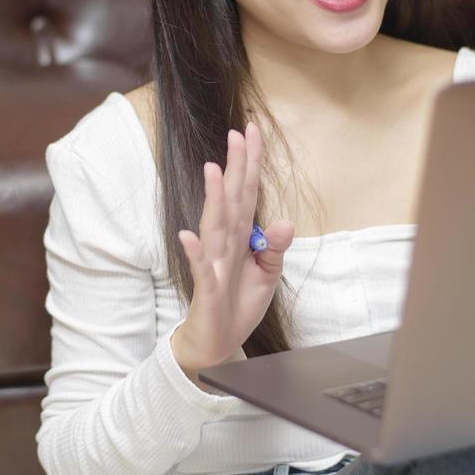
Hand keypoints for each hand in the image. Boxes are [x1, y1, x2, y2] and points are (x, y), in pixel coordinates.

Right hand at [173, 121, 295, 370]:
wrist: (217, 342)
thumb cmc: (238, 304)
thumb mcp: (268, 275)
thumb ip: (276, 248)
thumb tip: (286, 222)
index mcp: (241, 237)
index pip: (247, 193)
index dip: (250, 164)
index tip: (252, 132)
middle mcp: (225, 243)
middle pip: (231, 199)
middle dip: (235, 168)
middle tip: (237, 134)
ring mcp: (213, 263)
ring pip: (214, 225)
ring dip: (212, 198)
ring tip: (213, 169)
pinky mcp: (206, 288)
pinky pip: (200, 268)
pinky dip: (194, 252)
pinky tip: (188, 235)